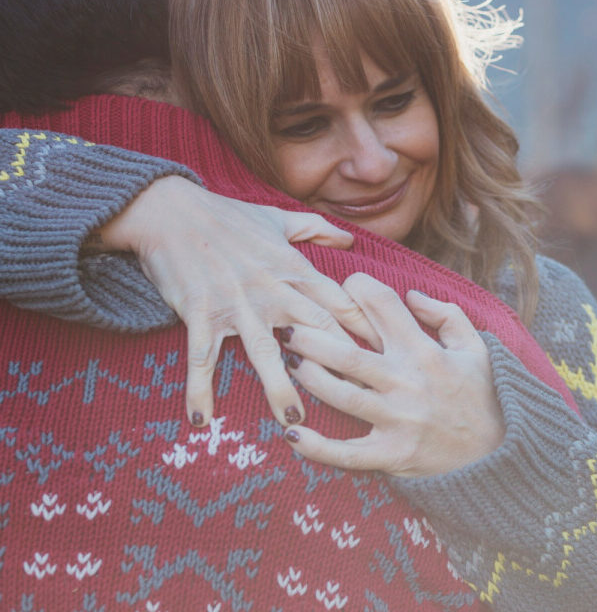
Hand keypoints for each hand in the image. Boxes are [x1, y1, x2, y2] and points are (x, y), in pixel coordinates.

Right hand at [97, 175, 357, 426]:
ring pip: (265, 352)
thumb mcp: (277, 218)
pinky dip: (199, 389)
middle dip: (338, 366)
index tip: (387, 358)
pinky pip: (202, 357)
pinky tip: (201, 420)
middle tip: (358, 401)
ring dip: (280, 388)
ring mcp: (237, 303)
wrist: (170, 212)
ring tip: (294, 422)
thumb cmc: (227, 215)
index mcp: (294, 268)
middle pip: (315, 332)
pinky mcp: (201, 313)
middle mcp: (273, 289)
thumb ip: (316, 230)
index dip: (366, 331)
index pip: (340, 304)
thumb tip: (349, 240)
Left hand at [282, 273, 504, 477]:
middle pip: (347, 354)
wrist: (501, 456)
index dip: (358, 287)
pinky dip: (316, 446)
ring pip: (341, 395)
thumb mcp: (477, 347)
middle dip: (312, 337)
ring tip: (290, 364)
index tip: (343, 286)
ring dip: (309, 378)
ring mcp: (397, 420)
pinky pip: (346, 454)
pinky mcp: (391, 455)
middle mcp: (407, 382)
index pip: (384, 306)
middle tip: (287, 326)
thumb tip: (411, 294)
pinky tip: (291, 433)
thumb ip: (446, 315)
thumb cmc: (485, 397)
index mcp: (425, 352)